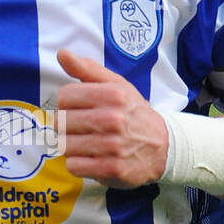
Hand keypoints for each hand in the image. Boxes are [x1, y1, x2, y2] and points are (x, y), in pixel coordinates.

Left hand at [56, 50, 168, 187]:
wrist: (163, 147)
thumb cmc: (133, 113)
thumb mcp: (117, 85)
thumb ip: (87, 69)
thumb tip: (62, 53)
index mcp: (112, 94)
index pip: (65, 96)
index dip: (69, 103)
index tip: (81, 108)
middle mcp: (112, 119)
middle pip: (61, 122)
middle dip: (69, 126)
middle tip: (86, 128)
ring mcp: (111, 146)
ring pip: (64, 145)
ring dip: (73, 146)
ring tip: (89, 143)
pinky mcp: (110, 169)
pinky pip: (74, 166)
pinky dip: (79, 164)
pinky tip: (93, 158)